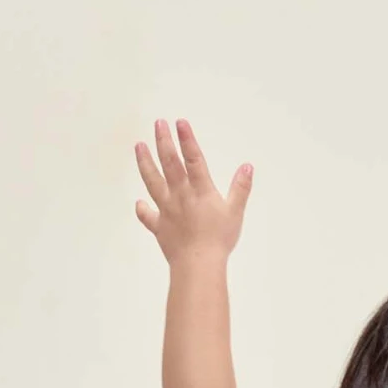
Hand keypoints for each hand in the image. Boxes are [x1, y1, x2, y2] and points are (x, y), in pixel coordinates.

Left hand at [133, 118, 252, 263]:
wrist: (198, 265)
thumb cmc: (218, 240)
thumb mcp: (235, 212)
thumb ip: (240, 188)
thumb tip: (247, 167)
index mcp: (200, 191)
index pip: (193, 159)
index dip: (187, 140)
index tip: (180, 122)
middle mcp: (181, 195)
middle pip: (170, 164)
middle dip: (163, 141)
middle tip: (158, 123)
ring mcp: (167, 210)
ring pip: (153, 182)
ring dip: (145, 162)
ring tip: (139, 146)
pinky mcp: (160, 227)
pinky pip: (148, 217)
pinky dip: (143, 210)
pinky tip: (139, 203)